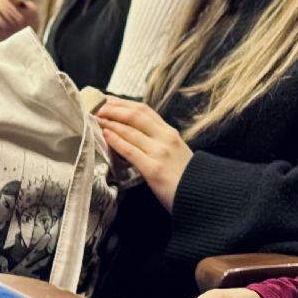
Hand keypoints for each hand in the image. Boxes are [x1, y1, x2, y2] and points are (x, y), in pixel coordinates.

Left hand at [95, 97, 193, 211]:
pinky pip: (132, 151)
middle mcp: (166, 138)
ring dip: (110, 122)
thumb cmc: (185, 178)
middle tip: (94, 106)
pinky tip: (105, 135)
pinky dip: (117, 141)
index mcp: (170, 132)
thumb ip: (158, 141)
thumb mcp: (175, 152)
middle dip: (113, 108)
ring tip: (94, 118)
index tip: (106, 100)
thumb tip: (133, 134)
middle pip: (135, 115)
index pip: (144, 110)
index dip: (123, 103)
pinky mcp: (154, 169)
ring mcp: (160, 153)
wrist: (203, 198)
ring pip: (131, 131)